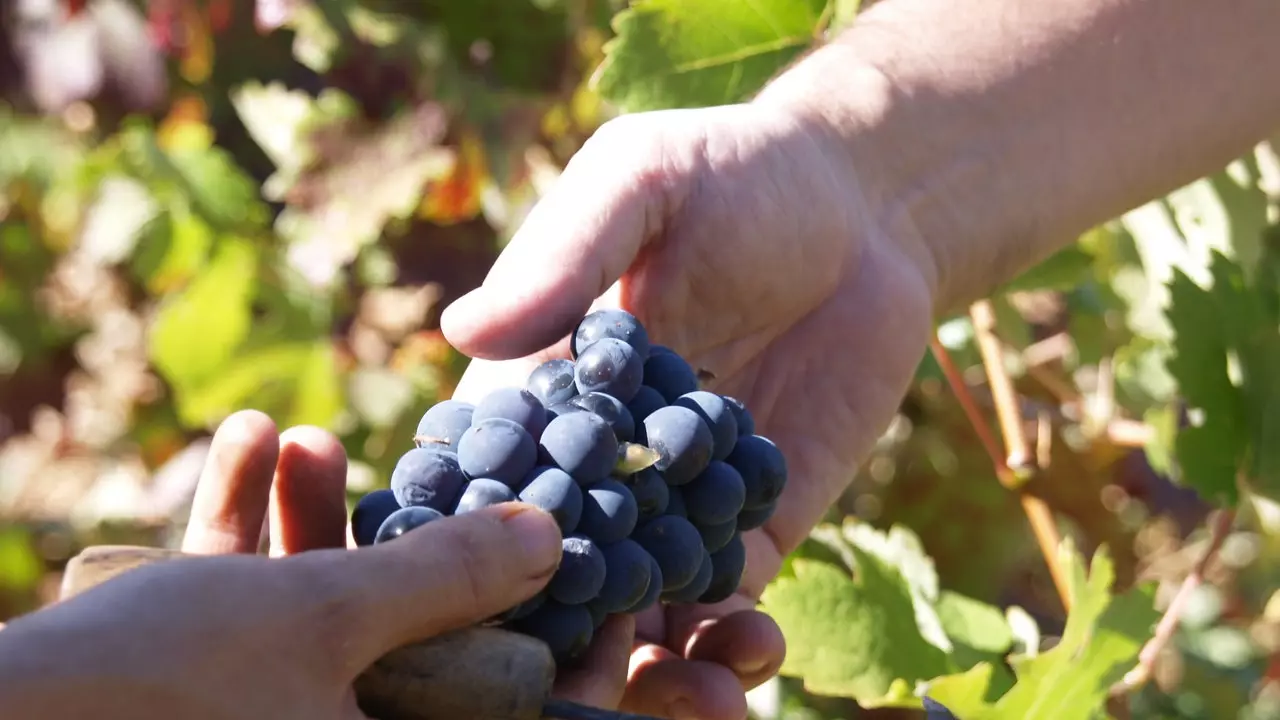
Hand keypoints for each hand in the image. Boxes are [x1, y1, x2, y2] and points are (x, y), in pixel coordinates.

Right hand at [0, 411, 626, 719]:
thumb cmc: (156, 688)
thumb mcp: (319, 615)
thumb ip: (438, 578)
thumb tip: (548, 536)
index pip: (521, 712)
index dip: (565, 639)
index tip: (579, 554)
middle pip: (412, 654)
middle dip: (394, 543)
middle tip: (405, 463)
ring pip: (316, 626)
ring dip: (303, 522)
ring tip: (297, 435)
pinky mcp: (202, 711)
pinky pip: (246, 629)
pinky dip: (241, 549)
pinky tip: (237, 449)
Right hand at [441, 102, 935, 717]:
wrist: (864, 206)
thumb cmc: (730, 171)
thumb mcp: (637, 182)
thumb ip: (562, 257)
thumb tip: (464, 329)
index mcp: (540, 390)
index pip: (486, 483)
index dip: (473, 551)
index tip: (476, 611)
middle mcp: (599, 461)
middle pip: (559, 569)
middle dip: (563, 638)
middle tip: (579, 691)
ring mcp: (678, 498)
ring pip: (644, 606)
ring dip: (653, 666)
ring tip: (687, 699)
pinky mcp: (759, 518)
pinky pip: (734, 595)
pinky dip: (735, 638)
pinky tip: (751, 652)